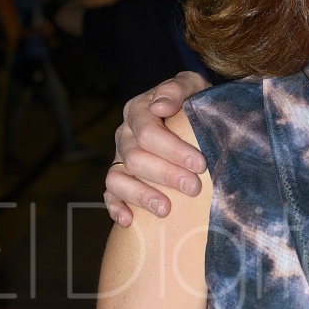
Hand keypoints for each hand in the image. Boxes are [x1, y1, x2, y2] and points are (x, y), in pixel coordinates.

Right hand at [104, 72, 209, 223]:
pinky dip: (115, 208)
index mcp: (139, 110)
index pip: (148, 132)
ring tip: (165, 209)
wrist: (193, 119)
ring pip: (118, 178)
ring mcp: (120, 158)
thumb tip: (159, 106)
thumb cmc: (194, 103)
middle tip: (193, 187)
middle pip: (137, 157)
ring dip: (141, 195)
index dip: (173, 149)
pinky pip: (109, 194)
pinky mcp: (119, 179)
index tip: (199, 163)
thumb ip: (177, 88)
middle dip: (166, 174)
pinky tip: (129, 221)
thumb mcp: (193, 87)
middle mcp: (125, 134)